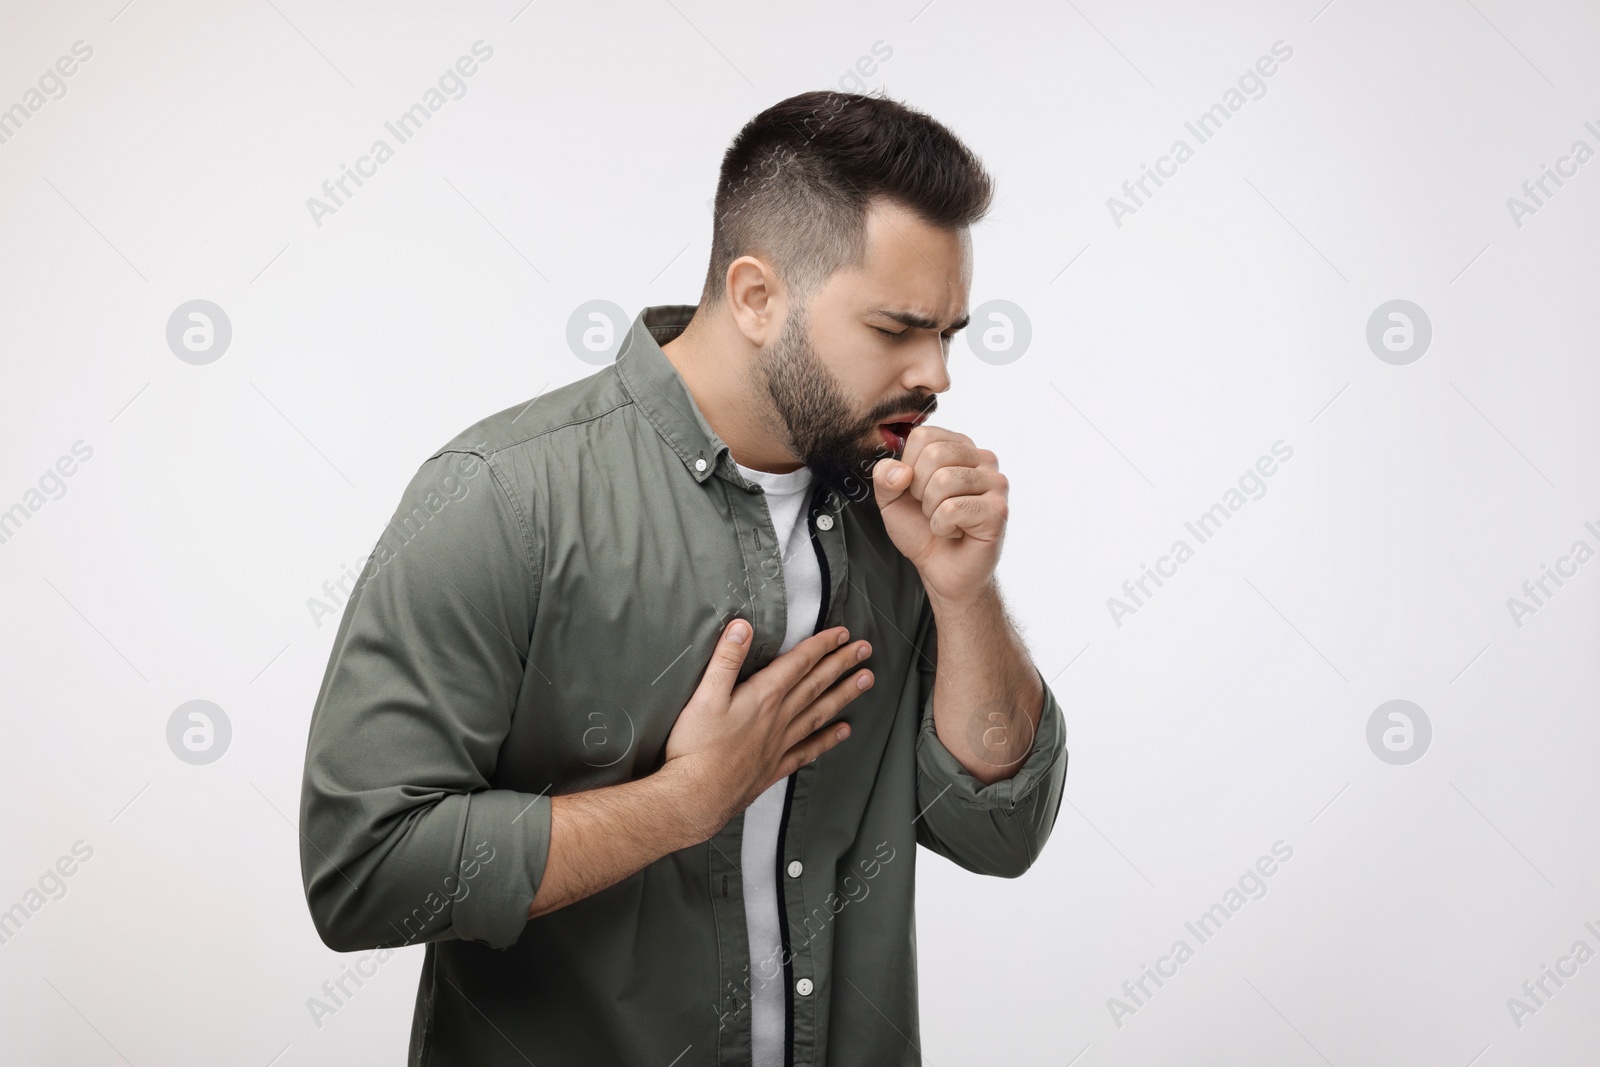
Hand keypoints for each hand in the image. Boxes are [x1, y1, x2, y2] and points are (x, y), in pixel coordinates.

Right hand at [663, 619, 873, 838]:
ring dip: (844, 695)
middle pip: (816, 685)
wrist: (695, 797)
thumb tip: (742, 627)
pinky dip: (828, 739)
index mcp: (762, 697)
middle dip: (841, 664)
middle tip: (865, 650)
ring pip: (820, 713)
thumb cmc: (696, 747)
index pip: (798, 664)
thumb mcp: (704, 696)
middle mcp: (778, 719)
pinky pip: (809, 749)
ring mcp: (779, 744)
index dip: (821, 645)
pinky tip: (843, 731)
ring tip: (866, 681)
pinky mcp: (774, 766)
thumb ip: (725, 659)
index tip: (842, 633)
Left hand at [872, 424, 1008, 609]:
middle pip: (934, 454)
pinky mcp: (998, 510)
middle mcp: (983, 459)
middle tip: (932, 509)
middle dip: (919, 490)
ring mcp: (996, 483)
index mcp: (959, 447)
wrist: (943, 570)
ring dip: (931, 510)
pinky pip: (953, 509)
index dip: (908, 467)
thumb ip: (884, 477)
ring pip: (944, 481)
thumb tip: (900, 471)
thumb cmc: (922, 530)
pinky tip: (956, 532)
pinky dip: (942, 527)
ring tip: (945, 520)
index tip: (917, 491)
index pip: (923, 435)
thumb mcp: (891, 499)